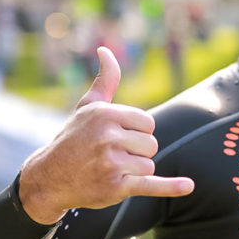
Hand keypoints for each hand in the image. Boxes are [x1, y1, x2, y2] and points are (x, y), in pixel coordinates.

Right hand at [18, 46, 193, 223]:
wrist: (50, 177)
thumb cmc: (74, 137)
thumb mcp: (88, 106)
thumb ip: (106, 80)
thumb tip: (105, 50)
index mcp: (106, 114)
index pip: (148, 124)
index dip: (137, 132)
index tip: (117, 137)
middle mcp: (108, 137)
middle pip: (150, 144)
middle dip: (136, 152)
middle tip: (110, 155)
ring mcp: (111, 163)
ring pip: (149, 165)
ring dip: (135, 170)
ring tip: (110, 169)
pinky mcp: (115, 187)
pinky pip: (151, 185)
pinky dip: (171, 187)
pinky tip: (189, 186)